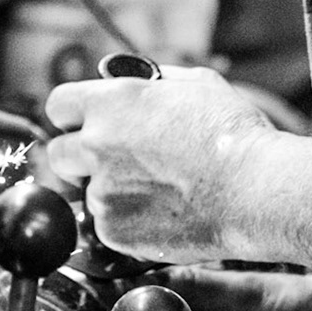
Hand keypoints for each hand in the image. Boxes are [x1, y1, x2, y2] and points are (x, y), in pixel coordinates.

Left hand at [44, 65, 276, 264]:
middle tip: (110, 163)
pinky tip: (163, 213)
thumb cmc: (231, 135)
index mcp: (110, 102)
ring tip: (157, 191)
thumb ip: (154, 82)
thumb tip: (135, 80)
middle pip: (58, 154)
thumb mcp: (195, 84)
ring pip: (88, 193)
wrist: (253, 190)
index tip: (84, 124)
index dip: (72, 116)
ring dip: (111, 192)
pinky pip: (108, 226)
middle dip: (78, 158)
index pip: (58, 105)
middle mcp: (96, 145)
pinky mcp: (113, 230)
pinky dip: (128, 223)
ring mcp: (101, 191)